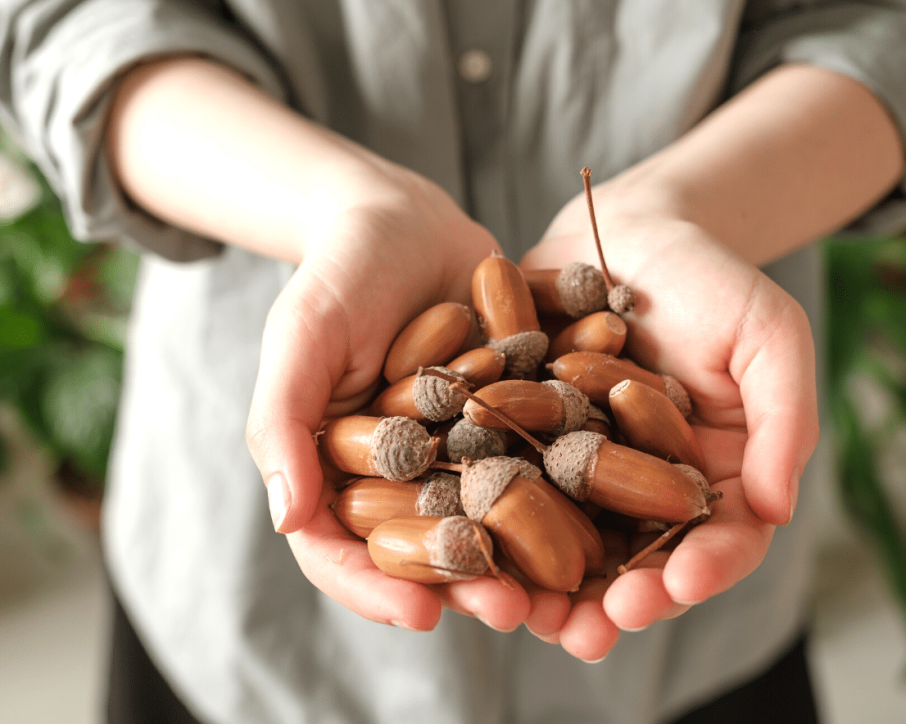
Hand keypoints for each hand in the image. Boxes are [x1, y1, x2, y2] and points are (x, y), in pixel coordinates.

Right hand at [245, 166, 531, 631]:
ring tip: (571, 584)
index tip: (421, 617)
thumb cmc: (337, 274)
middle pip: (430, 549)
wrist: (406, 221)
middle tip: (512, 612)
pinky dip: (575, 488)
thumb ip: (284, 422)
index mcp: (340, 473)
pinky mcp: (516, 421)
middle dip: (469, 586)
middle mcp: (403, 476)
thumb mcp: (302, 336)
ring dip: (532, 558)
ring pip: (495, 522)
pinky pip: (544, 462)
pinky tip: (613, 511)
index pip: (347, 549)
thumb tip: (285, 516)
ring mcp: (463, 452)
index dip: (378, 588)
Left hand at [519, 190, 818, 660]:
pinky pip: (505, 483)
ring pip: (563, 538)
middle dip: (611, 602)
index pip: (714, 541)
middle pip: (631, 559)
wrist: (630, 231)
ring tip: (524, 614)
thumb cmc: (712, 278)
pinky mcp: (523, 436)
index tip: (676, 585)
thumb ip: (780, 419)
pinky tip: (468, 539)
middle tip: (587, 633)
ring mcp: (578, 465)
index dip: (699, 570)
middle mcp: (640, 484)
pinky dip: (489, 515)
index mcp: (707, 475)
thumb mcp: (768, 336)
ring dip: (544, 583)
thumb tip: (775, 509)